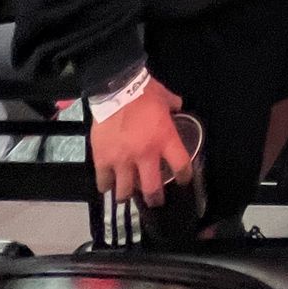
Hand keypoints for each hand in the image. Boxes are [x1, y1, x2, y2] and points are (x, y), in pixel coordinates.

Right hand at [90, 78, 190, 204]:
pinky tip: (107, 185)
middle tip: (154, 201)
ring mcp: (122, 160)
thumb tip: (179, 108)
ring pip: (125, 191)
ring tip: (127, 195)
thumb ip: (175, 106)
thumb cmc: (144, 92)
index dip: (185, 177)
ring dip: (127, 195)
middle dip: (154, 199)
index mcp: (165, 139)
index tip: (183, 180)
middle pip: (152, 189)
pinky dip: (105, 186)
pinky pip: (103, 182)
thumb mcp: (166, 98)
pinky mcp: (102, 159)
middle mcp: (145, 155)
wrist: (116, 88)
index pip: (181, 166)